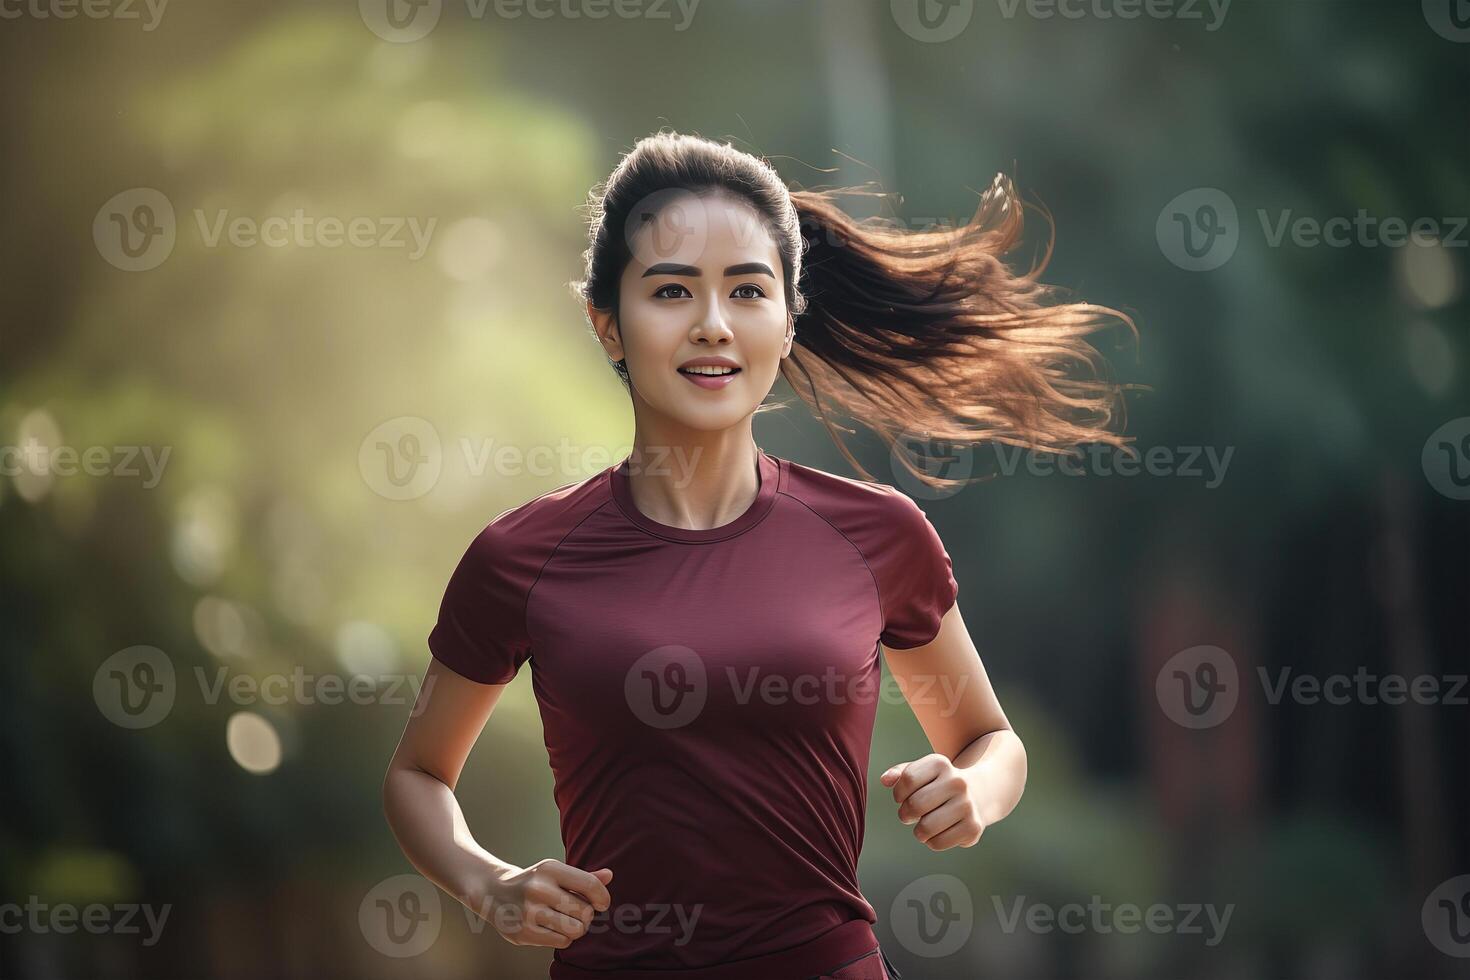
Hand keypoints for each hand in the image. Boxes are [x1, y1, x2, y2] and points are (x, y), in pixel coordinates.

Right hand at [474, 859, 612, 948]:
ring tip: (567, 921)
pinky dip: (564, 938)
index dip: (602, 897)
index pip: (589, 885)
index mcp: (549, 869)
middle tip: (578, 913)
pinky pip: (561, 942)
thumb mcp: (555, 873)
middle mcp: (538, 889)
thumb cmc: (534, 882)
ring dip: (576, 928)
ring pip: (575, 930)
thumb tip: (609, 876)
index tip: (601, 903)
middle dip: (587, 915)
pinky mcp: (523, 933)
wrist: (494, 892)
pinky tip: (554, 929)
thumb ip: (583, 877)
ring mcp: (529, 912)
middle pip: (585, 912)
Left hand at [880, 753, 985, 850]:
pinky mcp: (973, 827)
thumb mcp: (922, 771)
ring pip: (925, 828)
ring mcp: (967, 805)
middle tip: (910, 814)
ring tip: (924, 824)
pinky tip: (939, 832)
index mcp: (941, 763)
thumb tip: (885, 780)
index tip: (902, 797)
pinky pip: (937, 843)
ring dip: (918, 831)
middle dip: (905, 814)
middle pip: (915, 805)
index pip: (908, 779)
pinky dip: (931, 841)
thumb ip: (900, 773)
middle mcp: (957, 782)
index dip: (898, 793)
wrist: (978, 794)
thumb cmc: (939, 784)